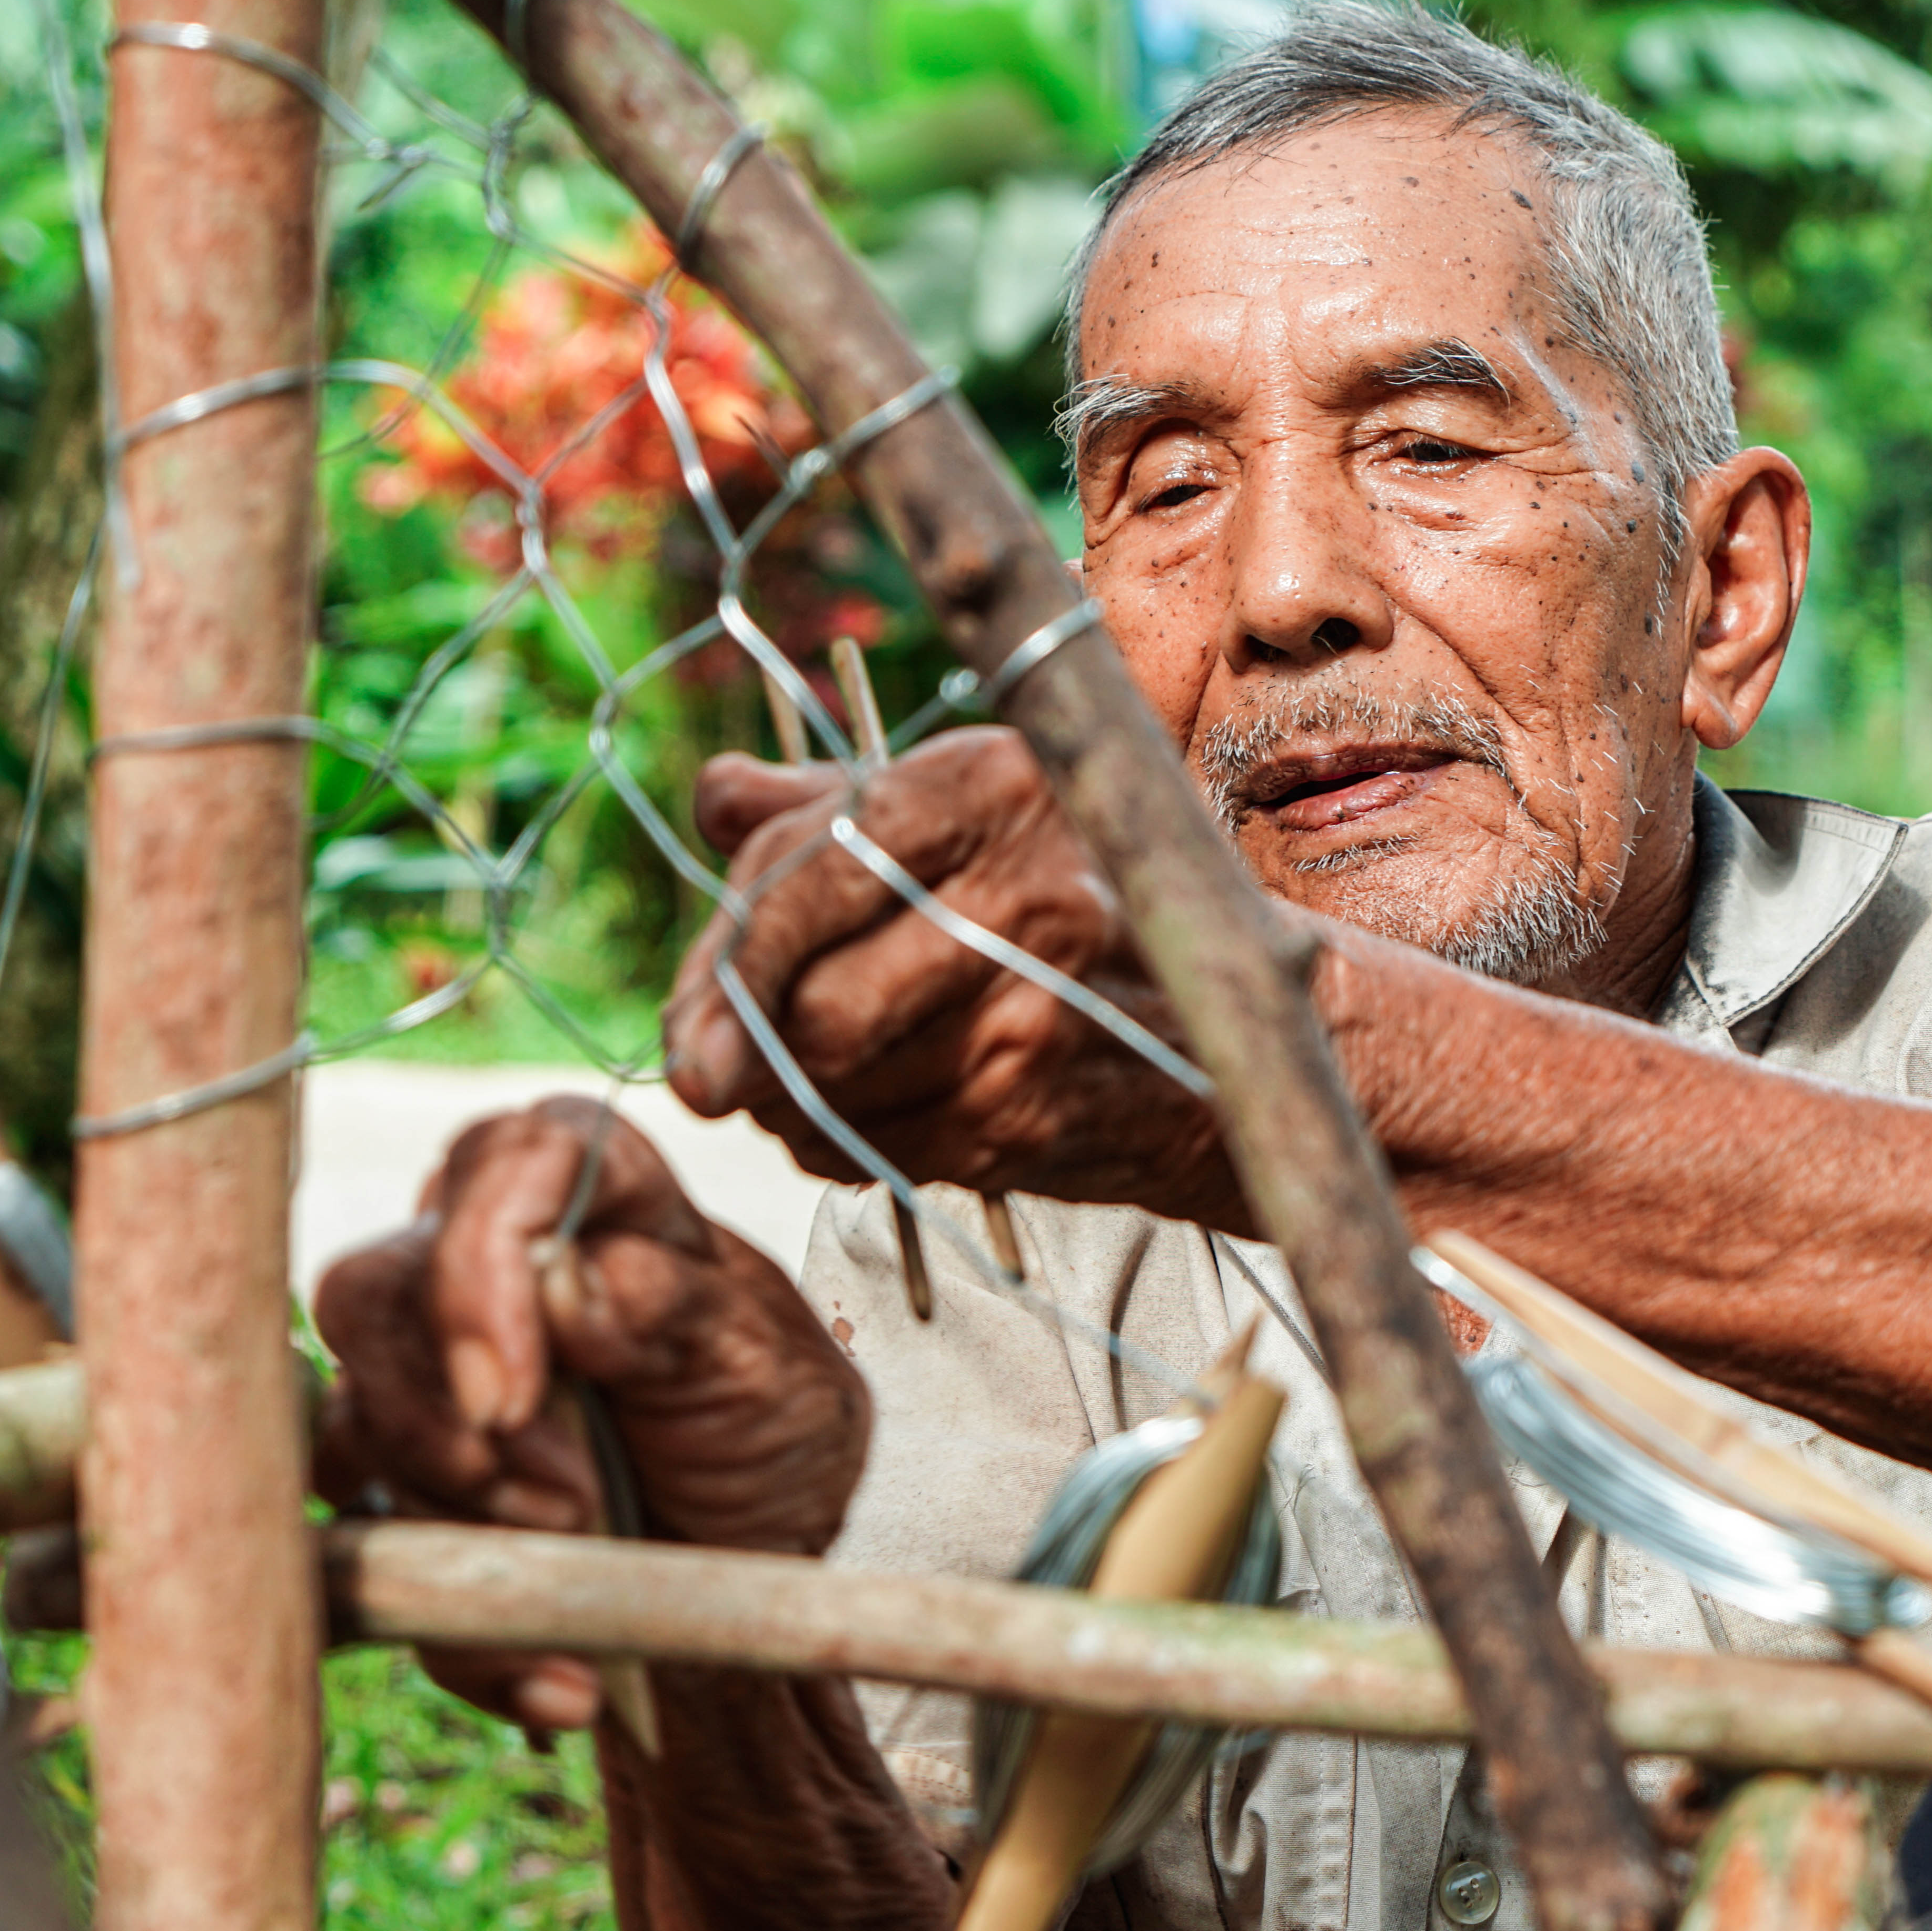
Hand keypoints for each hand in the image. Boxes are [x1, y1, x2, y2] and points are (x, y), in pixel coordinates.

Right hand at [311, 1098, 868, 1731]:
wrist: (749, 1580)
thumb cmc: (769, 1443)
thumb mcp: (771, 1376)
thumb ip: (674, 1313)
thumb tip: (562, 1279)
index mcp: (600, 1203)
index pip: (507, 1157)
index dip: (477, 1267)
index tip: (511, 1396)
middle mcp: (487, 1273)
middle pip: (373, 1289)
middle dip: (444, 1420)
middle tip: (564, 1504)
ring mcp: (423, 1379)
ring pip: (347, 1423)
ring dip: (460, 1518)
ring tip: (582, 1559)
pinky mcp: (393, 1491)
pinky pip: (363, 1558)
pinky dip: (466, 1632)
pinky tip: (561, 1678)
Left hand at [665, 729, 1238, 1223]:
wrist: (1244, 1029)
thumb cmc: (1090, 899)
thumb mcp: (979, 809)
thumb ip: (835, 805)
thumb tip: (718, 800)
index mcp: (997, 786)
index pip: (811, 867)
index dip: (727, 950)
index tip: (687, 1019)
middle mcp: (1027, 893)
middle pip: (811, 997)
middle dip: (740, 1044)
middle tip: (712, 1066)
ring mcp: (1038, 1012)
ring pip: (834, 1082)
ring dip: (785, 1098)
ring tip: (801, 1077)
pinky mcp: (1038, 1110)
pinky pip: (878, 1144)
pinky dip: (841, 1141)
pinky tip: (868, 1110)